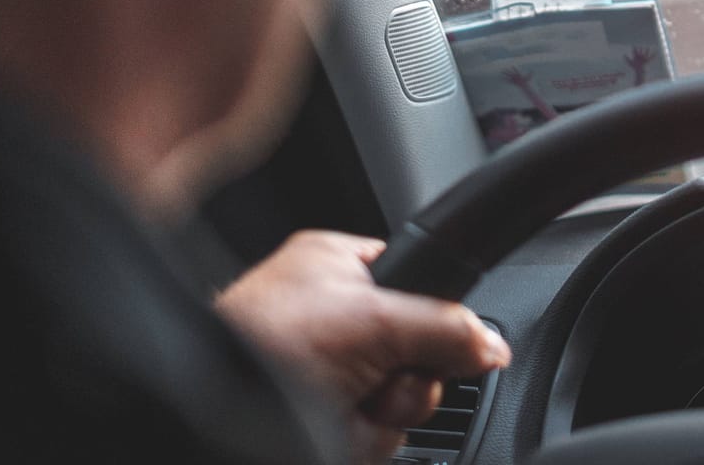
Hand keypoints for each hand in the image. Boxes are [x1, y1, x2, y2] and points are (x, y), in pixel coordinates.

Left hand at [217, 230, 512, 463]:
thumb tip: (492, 346)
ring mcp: (327, 373)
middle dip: (407, 376)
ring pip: (401, 398)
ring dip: (385, 411)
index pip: (416, 283)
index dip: (431, 313)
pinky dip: (364, 436)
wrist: (211, 411)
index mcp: (335, 268)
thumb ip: (446, 326)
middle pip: (417, 350)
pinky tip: (336, 427)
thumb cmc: (263, 343)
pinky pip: (376, 432)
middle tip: (378, 374)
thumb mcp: (374, 320)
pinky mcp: (322, 417)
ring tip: (348, 404)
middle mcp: (333, 318)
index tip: (434, 336)